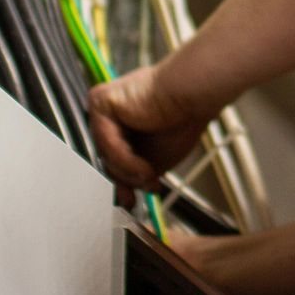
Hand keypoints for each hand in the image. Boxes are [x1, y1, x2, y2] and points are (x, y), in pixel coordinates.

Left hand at [88, 62, 210, 188]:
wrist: (192, 94)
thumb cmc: (182, 120)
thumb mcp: (155, 158)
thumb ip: (135, 172)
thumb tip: (122, 193)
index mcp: (123, 120)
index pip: (112, 156)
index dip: (123, 181)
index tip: (132, 199)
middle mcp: (110, 112)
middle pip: (106, 157)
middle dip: (123, 180)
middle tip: (136, 196)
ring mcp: (103, 106)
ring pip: (106, 153)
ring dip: (129, 172)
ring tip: (150, 177)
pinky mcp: (101, 102)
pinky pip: (107, 142)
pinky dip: (126, 160)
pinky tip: (145, 168)